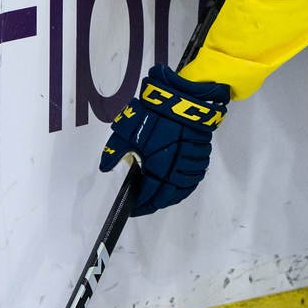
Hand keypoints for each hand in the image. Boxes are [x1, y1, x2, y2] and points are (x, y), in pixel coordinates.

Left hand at [101, 64, 230, 216]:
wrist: (184, 99)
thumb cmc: (154, 116)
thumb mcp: (126, 131)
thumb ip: (114, 152)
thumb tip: (105, 167)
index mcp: (158, 166)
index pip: (149, 194)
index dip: (140, 204)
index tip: (134, 208)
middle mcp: (176, 169)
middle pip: (167, 196)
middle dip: (155, 204)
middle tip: (145, 205)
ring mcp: (191, 163)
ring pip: (183, 189)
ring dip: (171, 197)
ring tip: (160, 199)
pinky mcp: (201, 155)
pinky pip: (193, 178)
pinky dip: (185, 186)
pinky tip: (177, 185)